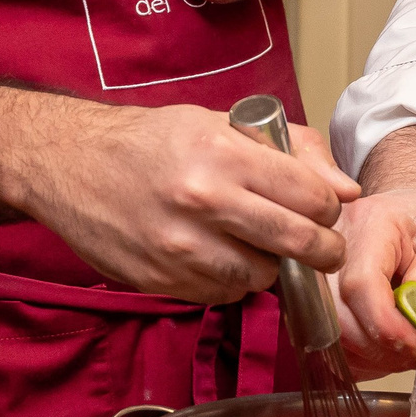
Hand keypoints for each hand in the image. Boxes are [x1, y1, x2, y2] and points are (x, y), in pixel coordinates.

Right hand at [11, 101, 359, 302]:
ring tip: (255, 243)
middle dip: (322, 250)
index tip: (324, 209)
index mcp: (223, 154)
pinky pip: (222, 293)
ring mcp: (180, 248)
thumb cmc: (151, 140)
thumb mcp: (221, 123)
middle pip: (298, 244)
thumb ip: (291, 151)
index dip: (328, 207)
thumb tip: (346, 190)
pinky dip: (231, 279)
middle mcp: (203, 202)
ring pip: (262, 277)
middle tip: (322, 247)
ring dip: (270, 266)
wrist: (69, 164)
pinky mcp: (162, 281)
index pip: (312, 197)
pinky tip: (217, 254)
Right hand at [331, 187, 415, 375]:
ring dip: (368, 356)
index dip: (388, 325)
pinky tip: (384, 351)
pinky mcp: (317, 295)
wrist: (412, 216)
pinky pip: (325, 340)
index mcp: (370, 223)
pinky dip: (356, 357)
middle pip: (337, 313)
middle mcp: (332, 245)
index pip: (362, 283)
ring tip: (404, 351)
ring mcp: (316, 270)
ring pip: (328, 332)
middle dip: (380, 347)